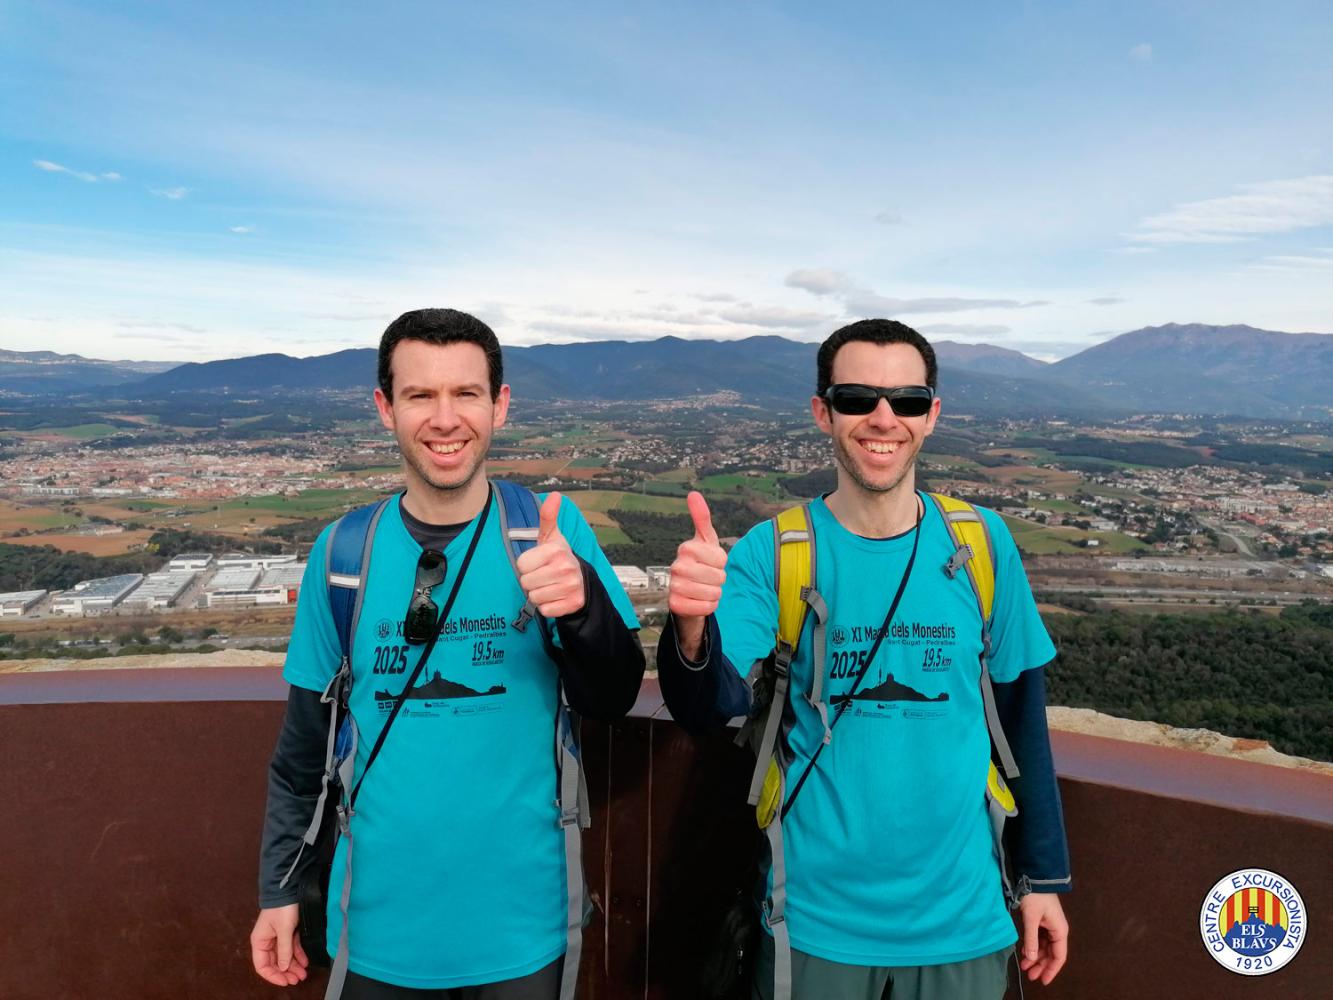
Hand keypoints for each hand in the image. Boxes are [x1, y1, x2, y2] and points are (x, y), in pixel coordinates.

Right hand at [250, 904, 308, 985]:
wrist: (290, 888)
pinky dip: (298, 955)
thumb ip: (284, 950)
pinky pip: (292, 947)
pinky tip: (305, 962)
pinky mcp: (288, 931)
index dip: (273, 976)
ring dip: (293, 966)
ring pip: (284, 956)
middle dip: (286, 972)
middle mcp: (267, 941)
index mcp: (260, 942)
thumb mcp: (284, 929)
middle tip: (298, 979)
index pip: (262, 966)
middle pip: (274, 963)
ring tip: (303, 974)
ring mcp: (278, 936)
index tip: (285, 981)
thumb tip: (283, 968)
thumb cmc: (283, 908)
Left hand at [516, 493, 585, 617]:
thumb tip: (554, 495)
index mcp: (556, 550)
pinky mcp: (573, 603)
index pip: (521, 565)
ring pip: (534, 597)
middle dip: (531, 581)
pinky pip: (545, 610)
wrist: (581, 580)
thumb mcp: (551, 537)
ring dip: (538, 594)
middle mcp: (566, 567)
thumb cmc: (558, 557)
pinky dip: (547, 607)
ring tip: (549, 585)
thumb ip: (548, 517)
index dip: (527, 565)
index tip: (538, 563)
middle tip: (543, 576)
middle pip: (526, 583)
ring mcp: (571, 587)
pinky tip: (555, 597)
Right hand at [668, 491, 726, 659]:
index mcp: (686, 548)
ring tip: (704, 589)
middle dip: (719, 580)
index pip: (721, 558)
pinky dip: (708, 607)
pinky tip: (699, 602)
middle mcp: (676, 566)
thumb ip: (702, 517)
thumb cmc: (701, 562)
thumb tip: (693, 494)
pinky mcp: (675, 605)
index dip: (722, 563)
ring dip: (714, 594)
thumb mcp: (706, 540)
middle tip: (708, 577)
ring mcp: (674, 586)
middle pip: (719, 577)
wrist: (688, 592)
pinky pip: (706, 608)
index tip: (712, 562)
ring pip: (713, 593)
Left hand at [1018, 892, 1068, 984]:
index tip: (1043, 980)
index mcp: (1060, 931)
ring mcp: (1050, 927)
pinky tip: (1024, 952)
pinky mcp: (1043, 922)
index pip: (1059, 956)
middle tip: (1030, 975)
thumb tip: (1030, 957)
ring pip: (1044, 948)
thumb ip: (1031, 939)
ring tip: (1025, 966)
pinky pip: (1040, 939)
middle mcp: (1057, 931)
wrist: (1035, 878)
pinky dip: (1033, 947)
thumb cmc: (1035, 897)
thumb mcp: (1031, 918)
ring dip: (1035, 957)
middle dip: (1041, 965)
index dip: (1051, 970)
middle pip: (1051, 954)